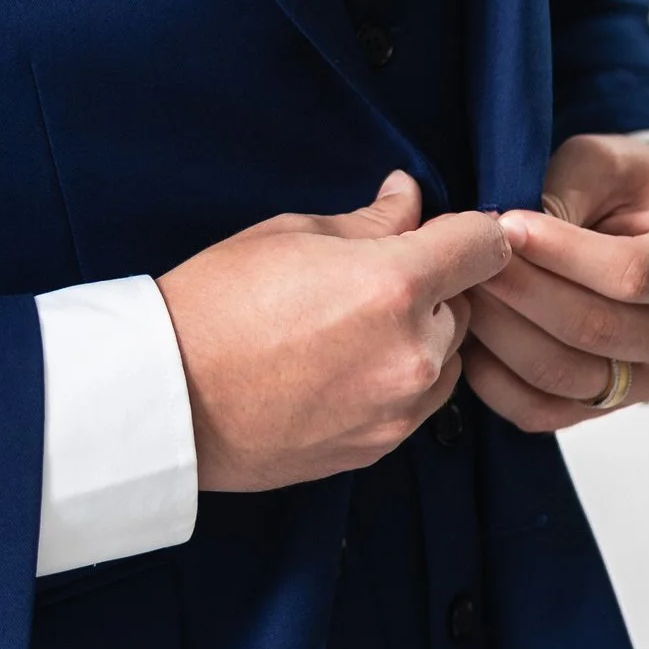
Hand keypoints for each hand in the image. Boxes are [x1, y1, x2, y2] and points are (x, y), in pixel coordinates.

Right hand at [158, 172, 509, 490]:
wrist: (165, 401)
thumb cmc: (212, 307)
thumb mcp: (289, 235)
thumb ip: (369, 222)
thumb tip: (408, 200)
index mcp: (393, 285)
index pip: (483, 246)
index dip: (472, 231)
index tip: (452, 231)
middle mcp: (410, 353)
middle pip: (465, 305)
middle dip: (434, 287)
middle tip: (371, 280)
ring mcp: (397, 409)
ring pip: (447, 359)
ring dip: (420, 339)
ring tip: (352, 329)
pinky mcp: (378, 448)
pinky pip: (418, 404)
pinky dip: (399, 382)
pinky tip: (343, 368)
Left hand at [462, 134, 648, 435]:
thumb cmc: (631, 189)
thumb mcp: (606, 163)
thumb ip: (567, 191)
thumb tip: (512, 236)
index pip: (631, 275)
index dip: (561, 253)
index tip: (505, 223)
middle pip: (594, 330)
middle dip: (520, 291)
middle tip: (469, 259)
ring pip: (564, 374)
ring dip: (500, 334)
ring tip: (463, 289)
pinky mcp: (608, 406)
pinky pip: (542, 411)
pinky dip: (494, 379)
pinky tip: (467, 335)